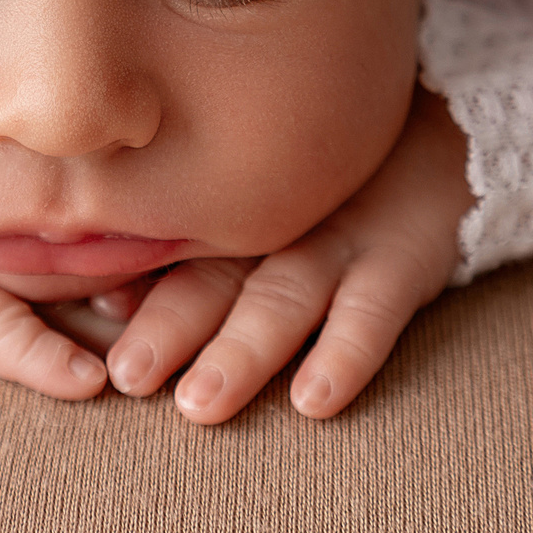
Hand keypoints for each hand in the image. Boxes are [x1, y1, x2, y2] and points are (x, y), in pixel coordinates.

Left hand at [93, 85, 471, 423]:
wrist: (443, 128)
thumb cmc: (327, 190)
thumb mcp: (257, 209)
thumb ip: (187, 255)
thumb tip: (101, 305)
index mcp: (236, 216)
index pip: (174, 254)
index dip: (133, 287)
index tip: (90, 322)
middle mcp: (280, 225)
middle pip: (218, 276)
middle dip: (172, 327)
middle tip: (128, 376)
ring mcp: (342, 238)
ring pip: (283, 296)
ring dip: (243, 351)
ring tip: (201, 403)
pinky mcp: (404, 256)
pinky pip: (374, 312)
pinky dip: (345, 355)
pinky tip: (315, 400)